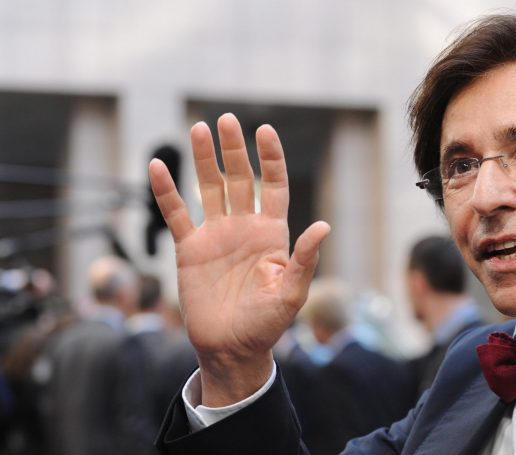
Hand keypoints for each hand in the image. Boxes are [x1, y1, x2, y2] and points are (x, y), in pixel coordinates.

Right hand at [148, 113, 329, 405]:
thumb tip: (323, 226)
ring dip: (204, 160)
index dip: (270, 158)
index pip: (273, 186)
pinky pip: (176, 214)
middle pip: (239, 179)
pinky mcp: (190, 250)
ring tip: (199, 128)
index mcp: (272, 234)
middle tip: (227, 120)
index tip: (264, 130)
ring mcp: (216, 236)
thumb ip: (304, 260)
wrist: (231, 348)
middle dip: (234, 150)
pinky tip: (158, 166)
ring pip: (209, 189)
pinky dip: (167, 192)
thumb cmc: (267, 324)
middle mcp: (244, 227)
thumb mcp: (292, 294)